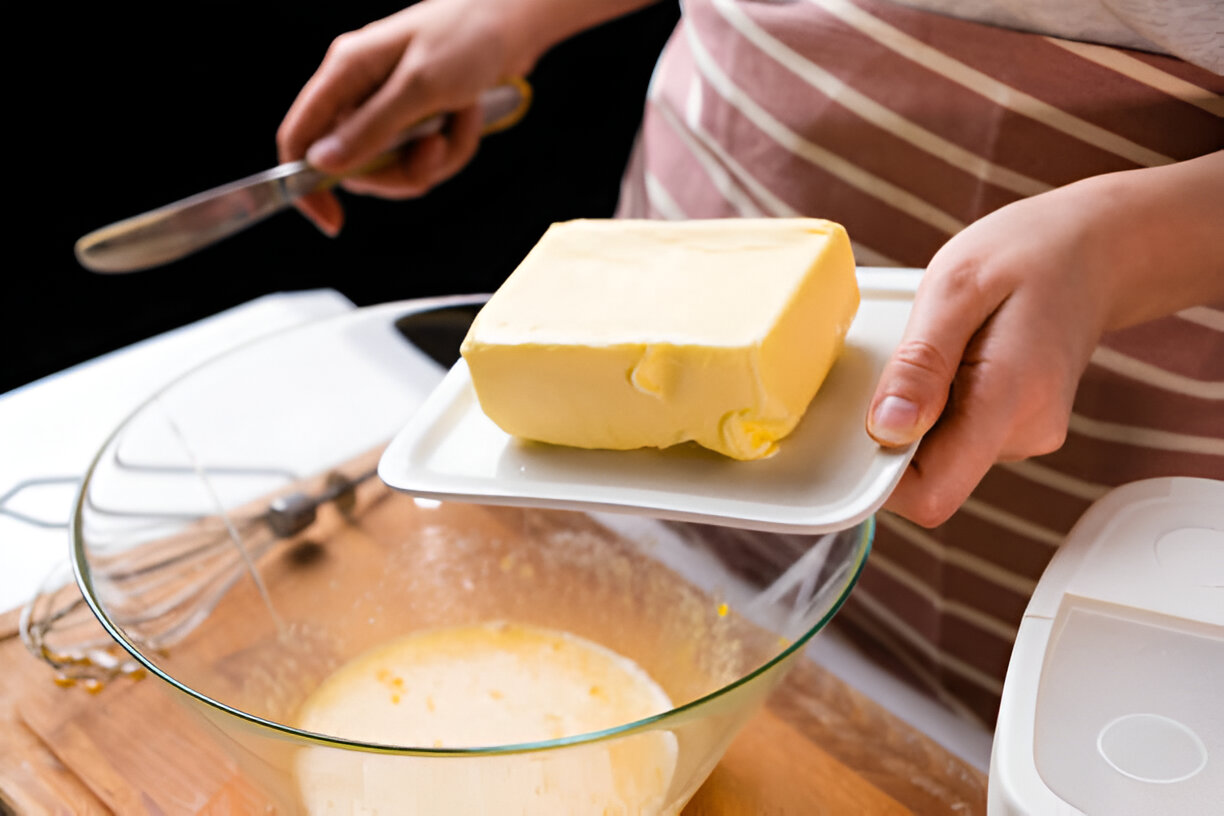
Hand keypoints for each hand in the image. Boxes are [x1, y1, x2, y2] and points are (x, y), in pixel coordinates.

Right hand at [276, 0, 534, 235]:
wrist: (513, 22)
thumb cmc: (466, 38)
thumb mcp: (421, 87)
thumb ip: (371, 128)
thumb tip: (321, 165)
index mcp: (345, 72)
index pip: (298, 137)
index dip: (304, 185)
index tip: (332, 222)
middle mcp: (360, 91)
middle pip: (355, 167)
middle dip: (403, 170)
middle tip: (437, 147)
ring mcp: (389, 107)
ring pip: (396, 168)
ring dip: (438, 157)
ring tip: (462, 116)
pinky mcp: (417, 118)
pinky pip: (425, 158)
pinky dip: (454, 145)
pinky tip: (469, 113)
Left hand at [865, 153, 1223, 526]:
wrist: (1094, 250)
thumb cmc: (1027, 255)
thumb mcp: (956, 287)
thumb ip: (920, 363)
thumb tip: (885, 430)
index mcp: (1009, 400)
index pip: (933, 493)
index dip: (883, 479)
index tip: (862, 428)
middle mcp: (1024, 433)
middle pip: (930, 476)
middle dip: (898, 430)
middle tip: (910, 358)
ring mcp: (1025, 436)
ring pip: (941, 455)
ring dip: (919, 412)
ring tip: (943, 348)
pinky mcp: (1017, 430)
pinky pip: (957, 436)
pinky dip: (940, 404)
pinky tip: (957, 358)